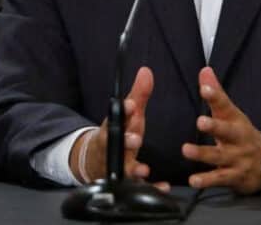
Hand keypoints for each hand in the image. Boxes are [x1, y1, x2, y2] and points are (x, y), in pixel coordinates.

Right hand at [71, 66, 168, 191]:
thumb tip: (146, 70)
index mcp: (114, 128)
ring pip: (123, 169)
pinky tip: (163, 188)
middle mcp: (114, 148)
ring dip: (133, 169)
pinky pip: (138, 187)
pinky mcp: (127, 182)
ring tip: (143, 169)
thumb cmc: (119, 133)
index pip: (116, 118)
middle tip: (135, 138)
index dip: (122, 112)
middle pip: (116, 145)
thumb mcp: (128, 115)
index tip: (130, 105)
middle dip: (126, 141)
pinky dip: (151, 189)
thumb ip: (138, 95)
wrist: (97, 160)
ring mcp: (119, 166)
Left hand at [181, 66, 260, 193]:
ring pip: (220, 156)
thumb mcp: (231, 114)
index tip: (204, 88)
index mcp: (236, 120)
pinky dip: (207, 180)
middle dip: (214, 127)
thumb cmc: (241, 134)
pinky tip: (193, 180)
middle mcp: (238, 138)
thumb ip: (216, 94)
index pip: (225, 106)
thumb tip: (204, 70)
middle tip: (200, 122)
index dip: (215, 96)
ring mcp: (238, 158)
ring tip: (186, 150)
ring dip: (203, 154)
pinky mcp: (235, 176)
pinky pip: (220, 178)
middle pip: (227, 131)